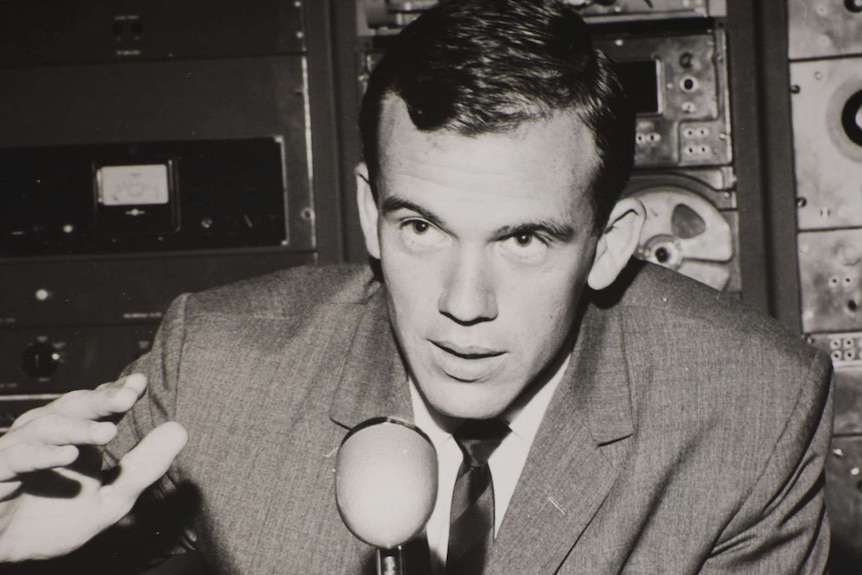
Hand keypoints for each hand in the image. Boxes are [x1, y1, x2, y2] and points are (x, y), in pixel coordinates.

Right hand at [0, 374, 187, 561]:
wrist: (7, 552)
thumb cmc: (55, 520)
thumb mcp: (111, 497)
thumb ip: (144, 466)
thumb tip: (180, 430)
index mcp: (73, 434)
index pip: (97, 405)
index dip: (115, 392)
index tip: (140, 384)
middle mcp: (44, 434)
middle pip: (73, 407)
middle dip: (100, 400)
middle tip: (128, 396)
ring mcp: (17, 450)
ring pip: (45, 427)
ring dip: (77, 428)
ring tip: (108, 432)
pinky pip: (15, 459)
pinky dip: (42, 455)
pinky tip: (68, 455)